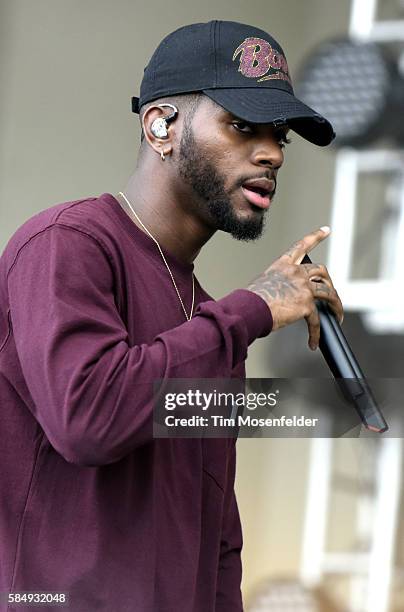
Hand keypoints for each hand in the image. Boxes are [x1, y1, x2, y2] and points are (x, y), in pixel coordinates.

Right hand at [246, 226, 343, 349]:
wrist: (248, 309)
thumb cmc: (249, 301)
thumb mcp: (263, 285)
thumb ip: (278, 286)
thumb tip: (283, 298)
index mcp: (283, 265)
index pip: (301, 246)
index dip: (316, 236)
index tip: (326, 230)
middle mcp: (295, 272)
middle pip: (321, 271)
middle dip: (329, 283)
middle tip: (331, 295)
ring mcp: (303, 287)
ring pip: (329, 293)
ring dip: (336, 306)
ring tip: (337, 317)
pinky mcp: (306, 304)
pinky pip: (317, 320)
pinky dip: (316, 332)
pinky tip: (313, 342)